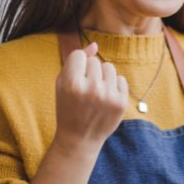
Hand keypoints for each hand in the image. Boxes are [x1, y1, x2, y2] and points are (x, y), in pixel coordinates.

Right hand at [51, 42, 128, 156]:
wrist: (79, 138)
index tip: (74, 78)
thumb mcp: (62, 84)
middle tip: (84, 89)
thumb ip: (75, 62)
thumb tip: (95, 45)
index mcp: (72, 84)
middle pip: (94, 60)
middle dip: (89, 71)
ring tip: (96, 92)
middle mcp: (91, 89)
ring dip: (103, 76)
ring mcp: (108, 96)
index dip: (76, 66)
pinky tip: (105, 98)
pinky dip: (114, 86)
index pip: (79, 55)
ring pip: (109, 67)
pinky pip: (120, 79)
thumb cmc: (68, 107)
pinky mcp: (121, 103)